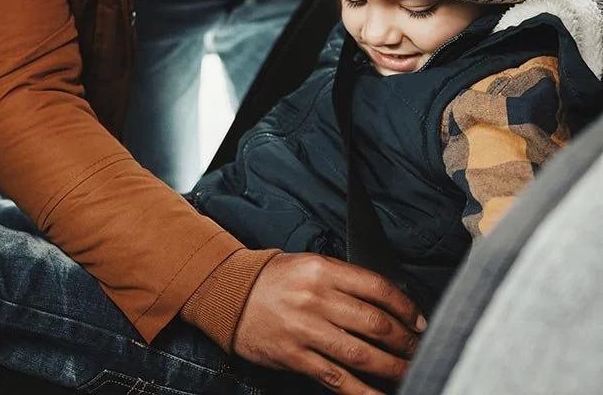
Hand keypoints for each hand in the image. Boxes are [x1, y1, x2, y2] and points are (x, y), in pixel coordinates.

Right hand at [233, 253, 425, 394]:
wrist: (228, 294)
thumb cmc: (273, 280)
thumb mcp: (309, 264)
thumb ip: (346, 280)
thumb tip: (390, 306)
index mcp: (321, 270)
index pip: (378, 289)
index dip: (406, 309)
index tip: (418, 322)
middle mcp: (315, 299)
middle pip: (376, 325)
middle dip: (405, 342)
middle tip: (418, 349)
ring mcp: (304, 330)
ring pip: (362, 355)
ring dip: (393, 368)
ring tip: (409, 371)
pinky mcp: (295, 356)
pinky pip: (337, 379)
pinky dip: (364, 392)